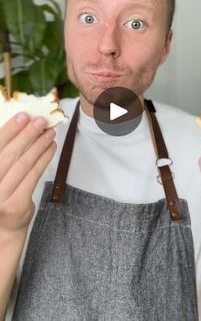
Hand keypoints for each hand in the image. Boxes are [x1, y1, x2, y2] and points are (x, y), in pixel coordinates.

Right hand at [0, 113, 55, 233]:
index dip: (9, 129)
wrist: (2, 228)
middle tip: (40, 121)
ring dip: (39, 145)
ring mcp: (0, 196)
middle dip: (27, 134)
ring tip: (49, 132)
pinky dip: (44, 159)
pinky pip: (33, 176)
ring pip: (23, 164)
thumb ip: (4, 152)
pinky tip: (51, 148)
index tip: (23, 115)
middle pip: (9, 154)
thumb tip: (20, 126)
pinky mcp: (16, 203)